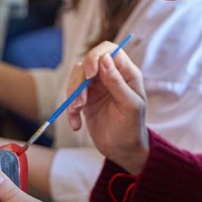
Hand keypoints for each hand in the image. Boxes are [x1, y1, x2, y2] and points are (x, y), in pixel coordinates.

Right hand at [67, 41, 149, 173]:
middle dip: (80, 82)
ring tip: (77, 113)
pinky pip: (71, 95)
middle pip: (87, 63)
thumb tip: (105, 58)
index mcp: (126, 73)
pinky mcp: (86, 99)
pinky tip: (76, 125)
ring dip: (73, 95)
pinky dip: (69, 109)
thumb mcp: (129, 106)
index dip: (95, 56)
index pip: (109, 50)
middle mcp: (110, 75)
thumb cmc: (132, 128)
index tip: (89, 74)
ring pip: (76, 78)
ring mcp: (97, 87)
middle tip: (81, 103)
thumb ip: (117, 83)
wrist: (123, 150)